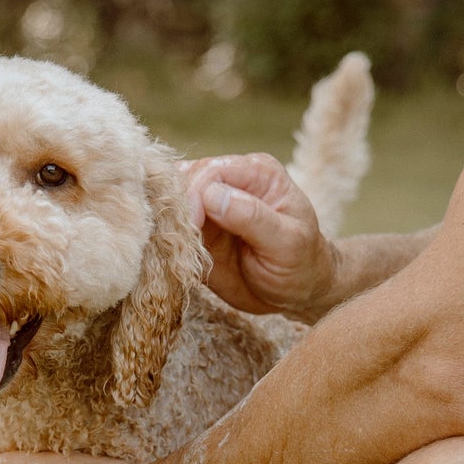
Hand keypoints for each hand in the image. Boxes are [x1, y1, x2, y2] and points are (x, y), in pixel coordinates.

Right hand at [181, 152, 339, 318]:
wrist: (297, 292)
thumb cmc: (301, 264)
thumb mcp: (287, 243)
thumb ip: (253, 217)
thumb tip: (213, 195)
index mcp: (257, 173)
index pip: (211, 171)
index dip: (196, 196)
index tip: (193, 227)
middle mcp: (230, 181)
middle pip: (184, 180)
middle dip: (176, 208)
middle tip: (179, 240)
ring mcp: (210, 204)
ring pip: (170, 199)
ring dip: (165, 221)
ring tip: (171, 246)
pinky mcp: (197, 227)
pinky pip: (168, 223)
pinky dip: (162, 236)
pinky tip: (168, 252)